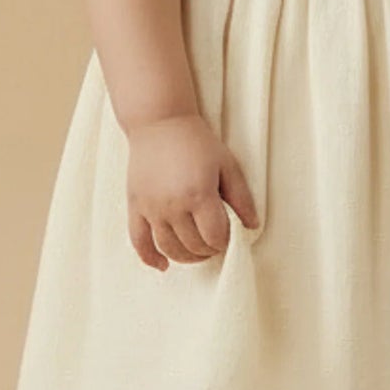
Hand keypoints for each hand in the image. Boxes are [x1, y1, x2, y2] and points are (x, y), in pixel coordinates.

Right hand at [123, 112, 260, 268]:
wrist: (159, 123)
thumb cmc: (197, 142)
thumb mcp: (227, 165)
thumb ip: (241, 198)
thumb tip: (253, 226)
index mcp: (199, 194)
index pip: (215, 237)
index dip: (225, 243)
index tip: (228, 238)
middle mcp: (173, 205)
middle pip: (193, 246)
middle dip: (208, 251)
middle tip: (214, 244)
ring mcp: (152, 208)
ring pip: (169, 248)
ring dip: (186, 258)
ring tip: (196, 253)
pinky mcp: (135, 206)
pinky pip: (139, 241)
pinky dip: (150, 258)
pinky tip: (163, 266)